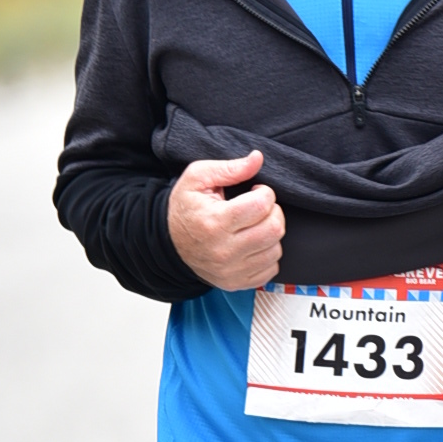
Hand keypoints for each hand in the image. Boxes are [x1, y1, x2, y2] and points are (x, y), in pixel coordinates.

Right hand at [168, 151, 284, 290]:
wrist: (167, 243)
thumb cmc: (184, 208)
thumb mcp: (198, 178)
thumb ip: (230, 168)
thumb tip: (257, 158)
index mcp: (214, 221)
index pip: (262, 205)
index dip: (265, 193)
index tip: (255, 191)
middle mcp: (224, 250)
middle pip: (274, 229)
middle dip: (273, 212)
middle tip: (259, 208)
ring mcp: (231, 270)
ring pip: (275, 250)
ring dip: (270, 234)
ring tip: (254, 226)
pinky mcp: (236, 283)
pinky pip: (270, 269)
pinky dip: (267, 255)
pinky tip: (252, 244)